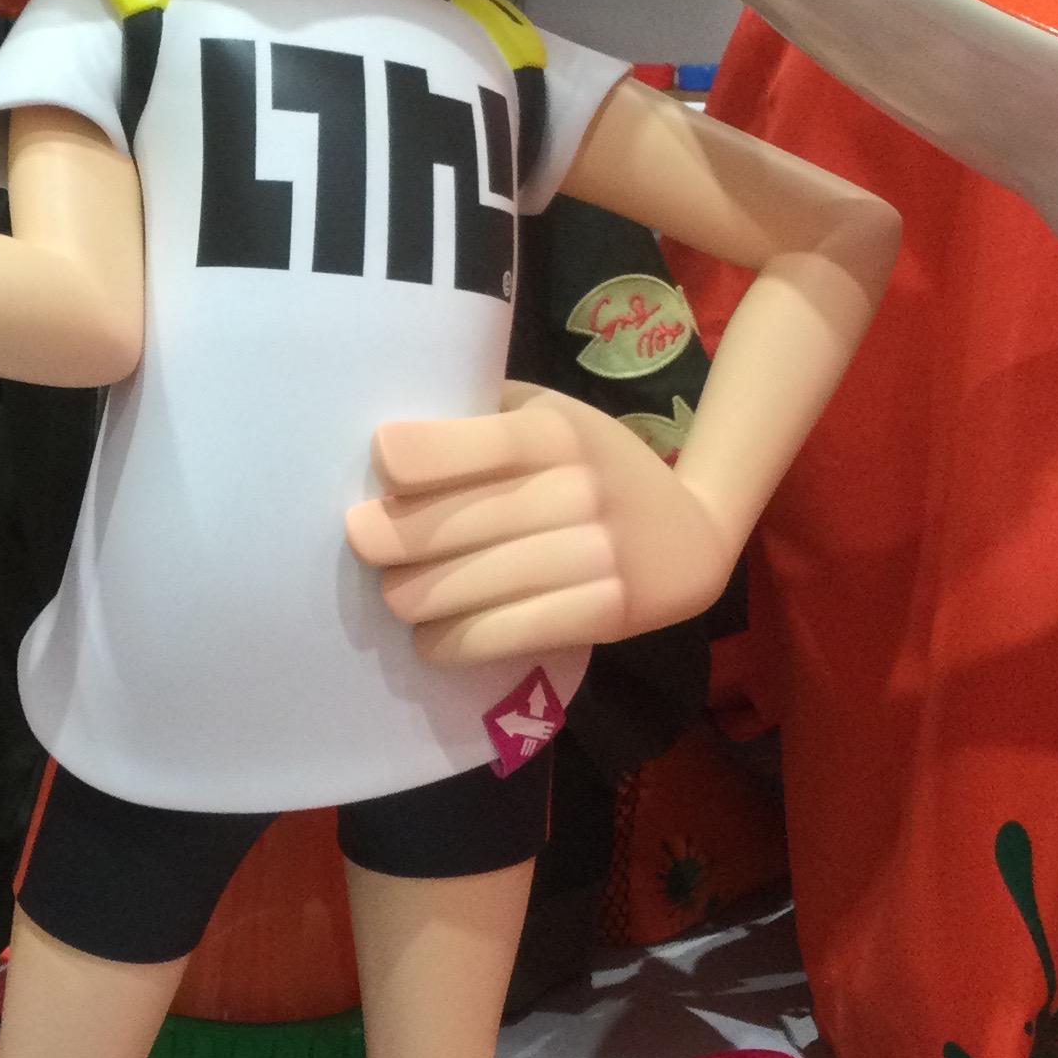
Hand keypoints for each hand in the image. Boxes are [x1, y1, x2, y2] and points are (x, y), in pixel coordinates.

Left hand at [345, 384, 732, 667]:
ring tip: (397, 593)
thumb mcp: (553, 416)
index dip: (408, 460)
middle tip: (365, 543)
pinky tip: (431, 637)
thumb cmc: (593, 465)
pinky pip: (498, 637)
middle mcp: (576, 490)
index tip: (379, 468)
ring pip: (461, 589)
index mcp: (554, 432)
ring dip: (410, 598)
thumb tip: (389, 440)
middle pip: (447, 526)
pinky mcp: (602, 614)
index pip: (469, 446)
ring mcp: (594, 556)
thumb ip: (486, 415)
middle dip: (386, 540)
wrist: (692, 536)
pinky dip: (449, 642)